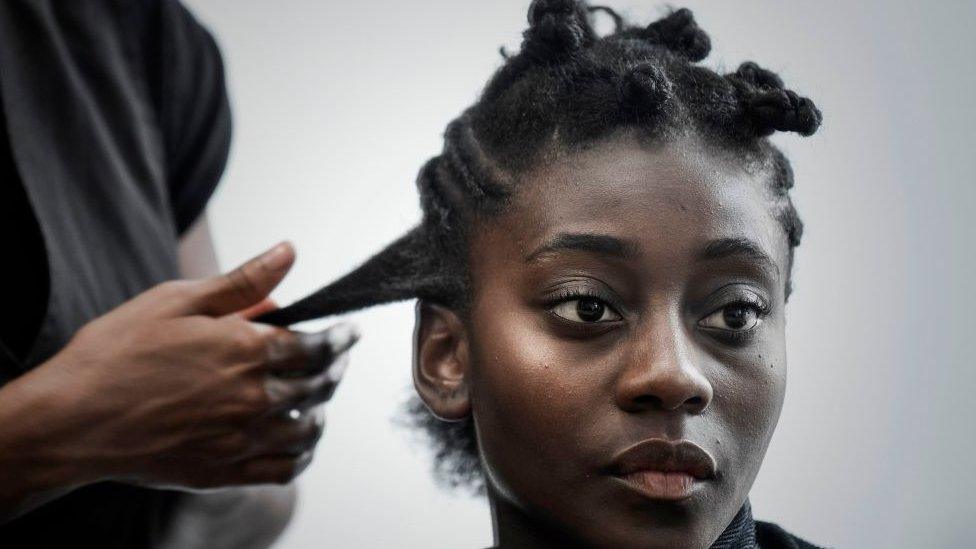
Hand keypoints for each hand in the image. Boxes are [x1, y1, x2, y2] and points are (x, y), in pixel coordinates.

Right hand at [20, 242, 357, 489]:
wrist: (69, 419)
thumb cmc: (116, 353)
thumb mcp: (178, 300)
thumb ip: (243, 282)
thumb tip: (289, 252)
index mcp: (246, 350)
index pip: (317, 344)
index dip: (340, 338)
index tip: (350, 334)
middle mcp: (253, 397)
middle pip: (318, 384)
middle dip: (335, 369)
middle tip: (338, 361)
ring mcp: (240, 438)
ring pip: (307, 428)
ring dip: (321, 411)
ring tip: (320, 402)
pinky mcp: (222, 471)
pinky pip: (282, 470)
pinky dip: (301, 457)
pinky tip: (299, 444)